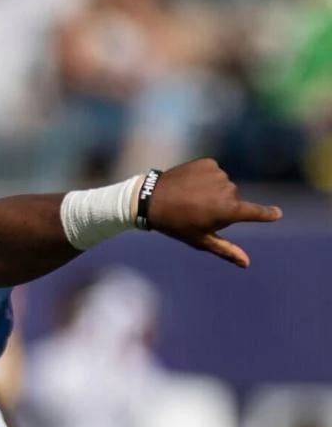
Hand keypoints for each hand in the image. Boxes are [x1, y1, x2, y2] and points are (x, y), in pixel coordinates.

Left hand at [149, 159, 281, 266]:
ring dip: (212, 190)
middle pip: (233, 199)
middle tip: (196, 211)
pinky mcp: (208, 162)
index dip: (267, 214)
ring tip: (190, 197)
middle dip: (220, 205)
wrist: (150, 199)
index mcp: (229, 210)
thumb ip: (226, 250)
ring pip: (222, 185)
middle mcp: (228, 189)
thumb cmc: (176, 224)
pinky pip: (213, 172)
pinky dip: (204, 177)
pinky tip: (189, 184)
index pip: (255, 213)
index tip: (277, 214)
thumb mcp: (200, 239)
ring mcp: (218, 173)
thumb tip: (246, 263)